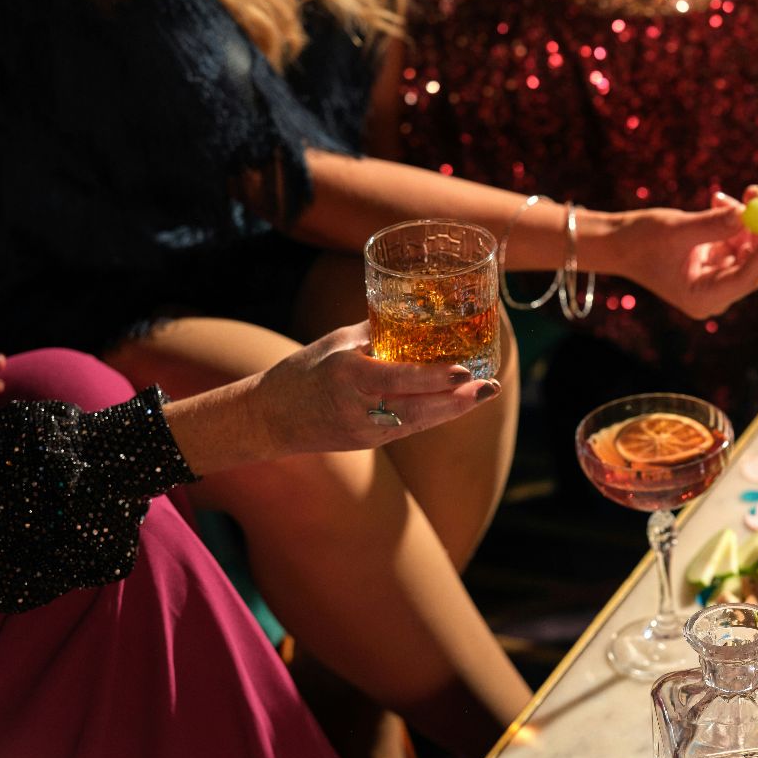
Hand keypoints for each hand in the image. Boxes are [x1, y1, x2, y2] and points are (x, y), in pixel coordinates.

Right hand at [247, 323, 498, 457]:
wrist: (268, 419)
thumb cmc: (302, 371)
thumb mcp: (335, 342)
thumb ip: (375, 332)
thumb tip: (412, 314)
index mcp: (346, 374)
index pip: (397, 378)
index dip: (433, 377)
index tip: (464, 370)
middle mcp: (357, 405)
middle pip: (416, 408)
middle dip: (457, 400)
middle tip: (489, 387)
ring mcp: (363, 429)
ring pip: (418, 422)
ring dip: (452, 409)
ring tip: (483, 394)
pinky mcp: (368, 443)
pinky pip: (408, 429)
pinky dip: (434, 416)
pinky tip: (457, 404)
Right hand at [593, 185, 757, 319]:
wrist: (617, 242)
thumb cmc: (639, 240)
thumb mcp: (675, 231)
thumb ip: (711, 225)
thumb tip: (746, 215)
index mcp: (704, 299)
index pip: (746, 278)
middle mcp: (715, 293)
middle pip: (756, 265)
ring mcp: (716, 278)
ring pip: (749, 249)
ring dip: (751, 219)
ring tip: (749, 191)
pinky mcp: (714, 262)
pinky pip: (736, 239)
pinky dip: (734, 219)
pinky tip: (720, 199)